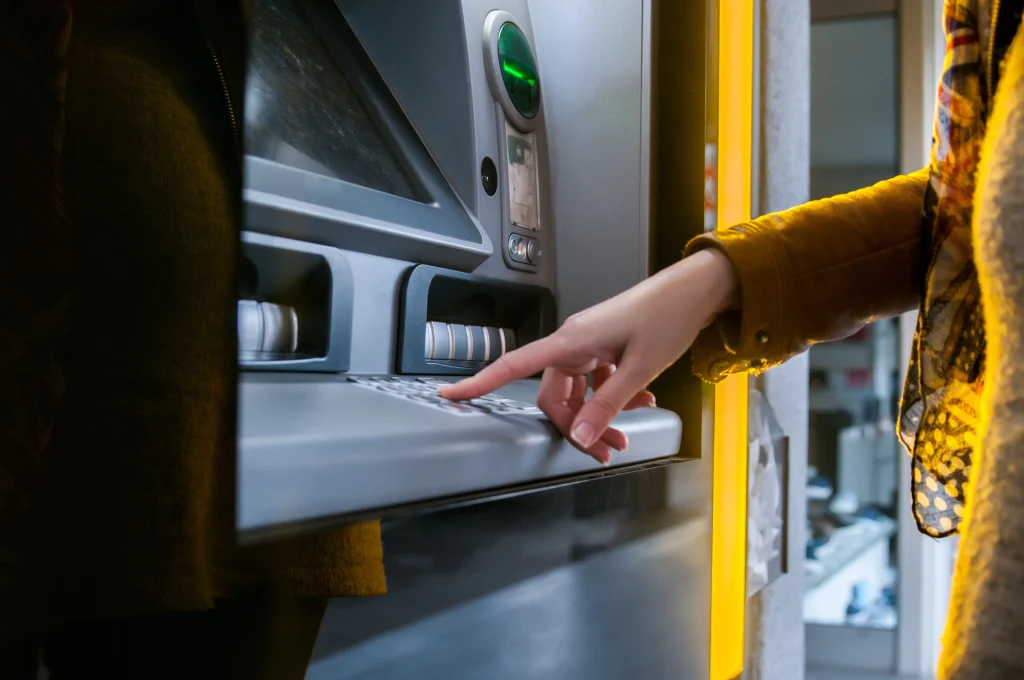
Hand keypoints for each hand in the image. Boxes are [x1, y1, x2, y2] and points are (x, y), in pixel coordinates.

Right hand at [440, 249, 738, 463]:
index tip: (451, 396)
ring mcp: (590, 345)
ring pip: (578, 392)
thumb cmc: (667, 317)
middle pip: (555, 395)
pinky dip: (612, 397)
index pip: (515, 364)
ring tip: (626, 435)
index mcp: (572, 341)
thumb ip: (607, 404)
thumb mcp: (639, 369)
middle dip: (577, 426)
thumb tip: (580, 435)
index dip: (480, 382)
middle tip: (606, 449)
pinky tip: (640, 403)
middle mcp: (574, 342)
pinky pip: (596, 381)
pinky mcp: (605, 346)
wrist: (694, 291)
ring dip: (598, 415)